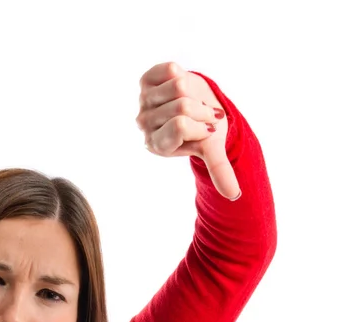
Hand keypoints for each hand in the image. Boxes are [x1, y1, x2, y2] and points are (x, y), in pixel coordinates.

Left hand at [136, 62, 240, 199]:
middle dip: (203, 108)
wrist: (198, 105)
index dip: (202, 123)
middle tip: (202, 114)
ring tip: (193, 100)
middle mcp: (145, 124)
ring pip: (178, 85)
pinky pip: (170, 69)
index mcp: (157, 144)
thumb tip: (235, 196)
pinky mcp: (145, 81)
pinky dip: (183, 73)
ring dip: (195, 91)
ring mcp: (143, 102)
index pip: (181, 125)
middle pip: (182, 106)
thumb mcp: (211, 148)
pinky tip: (180, 85)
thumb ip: (220, 170)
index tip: (206, 128)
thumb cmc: (204, 129)